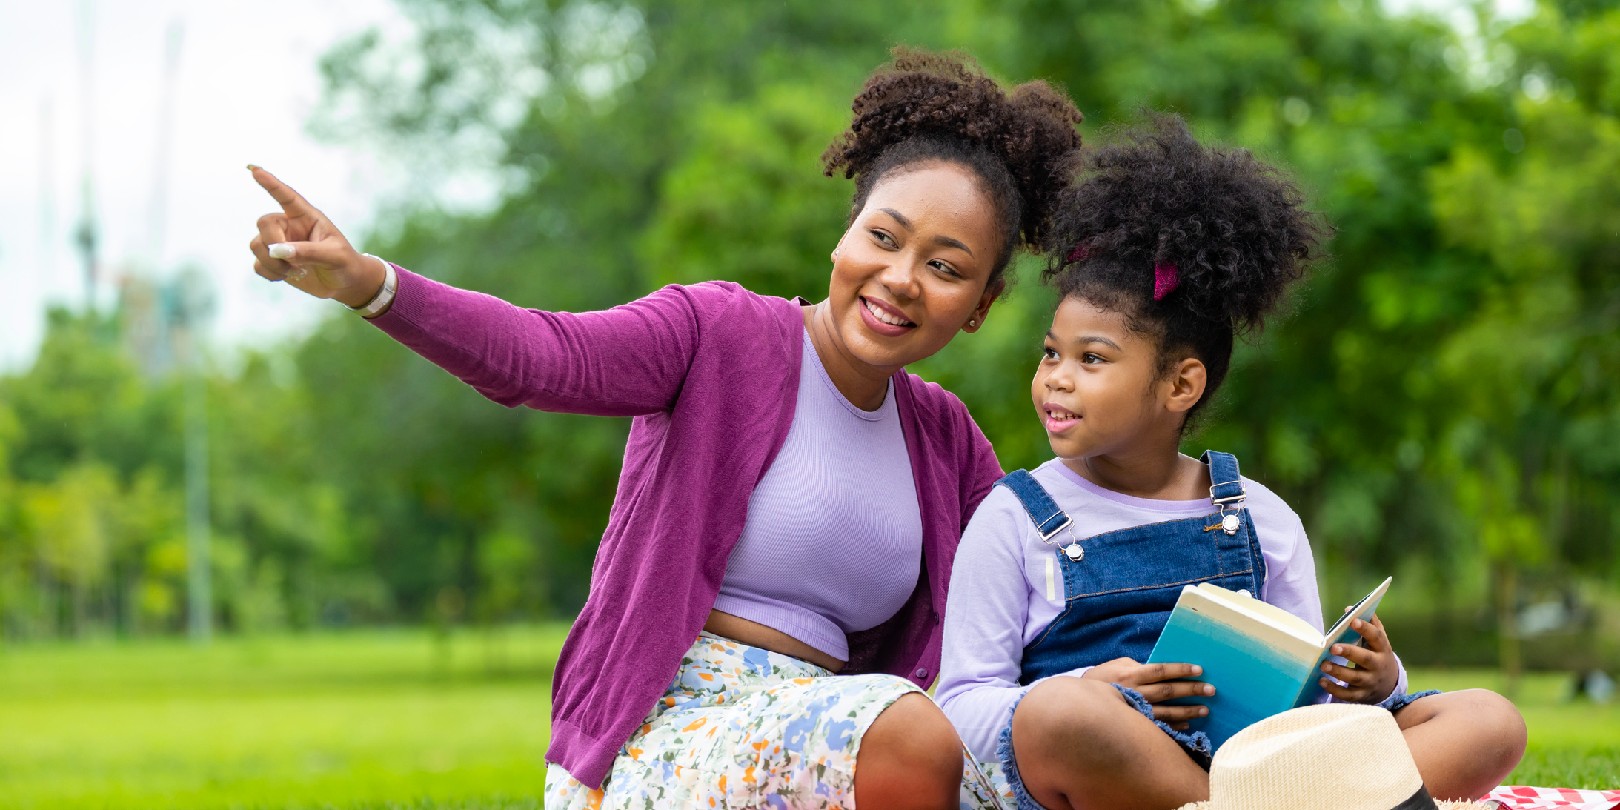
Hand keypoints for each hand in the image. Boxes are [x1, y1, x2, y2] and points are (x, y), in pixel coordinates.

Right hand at [247, 166, 383, 306]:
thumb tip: (279, 252)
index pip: (286, 196)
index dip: (271, 183)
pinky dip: (270, 273)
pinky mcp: (274, 262)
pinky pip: (258, 264)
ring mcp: (279, 243)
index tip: (255, 170)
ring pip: (256, 245)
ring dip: (273, 263)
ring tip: (296, 272)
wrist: (346, 284)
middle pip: (264, 223)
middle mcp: (289, 226)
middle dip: (273, 243)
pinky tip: (288, 277)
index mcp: (307, 217)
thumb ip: (309, 252)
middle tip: (291, 261)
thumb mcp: (335, 256)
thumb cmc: (345, 263)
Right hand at [1082, 657, 1212, 729]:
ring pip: (1168, 711)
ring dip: (1188, 710)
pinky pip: (1159, 726)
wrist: (1081, 703)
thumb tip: (1157, 667)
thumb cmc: (1100, 680)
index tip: (1199, 669)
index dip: (1181, 669)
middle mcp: (1136, 692)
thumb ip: (1137, 666)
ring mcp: (1137, 711)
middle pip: (1169, 691)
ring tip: (1205, 710)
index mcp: (1132, 674)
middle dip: (1191, 690)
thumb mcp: (1116, 665)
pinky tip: (1187, 724)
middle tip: (1211, 690)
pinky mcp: (1136, 724)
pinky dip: (1174, 726)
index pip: (1162, 670)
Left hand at [1318, 613, 1399, 703]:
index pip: (1377, 637)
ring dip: (1338, 672)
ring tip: (1323, 665)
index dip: (1366, 629)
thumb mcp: (1378, 641)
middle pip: (1366, 659)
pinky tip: (1322, 681)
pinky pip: (1348, 695)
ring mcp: (1371, 682)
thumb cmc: (1377, 655)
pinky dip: (1335, 690)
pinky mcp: (1362, 696)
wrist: (1389, 684)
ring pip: (1355, 678)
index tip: (1352, 620)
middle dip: (1349, 652)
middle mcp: (1378, 666)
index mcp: (1382, 649)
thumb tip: (1349, 608)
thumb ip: (1368, 624)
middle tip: (1332, 647)